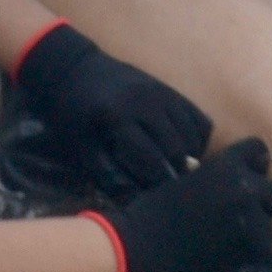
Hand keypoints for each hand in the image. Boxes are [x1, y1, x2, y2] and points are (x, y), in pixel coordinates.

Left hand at [2, 22, 215, 203]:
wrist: (73, 71)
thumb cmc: (73, 116)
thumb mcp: (81, 148)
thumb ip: (109, 175)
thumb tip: (137, 201)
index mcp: (118, 118)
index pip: (152, 160)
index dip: (157, 184)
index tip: (156, 198)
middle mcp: (146, 102)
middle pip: (177, 148)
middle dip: (176, 174)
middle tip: (170, 190)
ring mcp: (162, 92)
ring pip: (193, 134)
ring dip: (189, 158)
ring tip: (177, 172)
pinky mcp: (170, 89)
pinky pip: (199, 118)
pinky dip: (198, 139)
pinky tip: (184, 152)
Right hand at [86, 141, 271, 271]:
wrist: (136, 252)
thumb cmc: (147, 216)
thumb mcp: (182, 182)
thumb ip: (211, 181)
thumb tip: (225, 188)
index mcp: (225, 166)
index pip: (259, 151)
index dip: (255, 167)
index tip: (249, 179)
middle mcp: (245, 189)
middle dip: (262, 206)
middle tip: (242, 221)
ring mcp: (253, 222)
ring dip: (260, 238)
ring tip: (238, 251)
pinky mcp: (253, 255)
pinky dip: (261, 268)